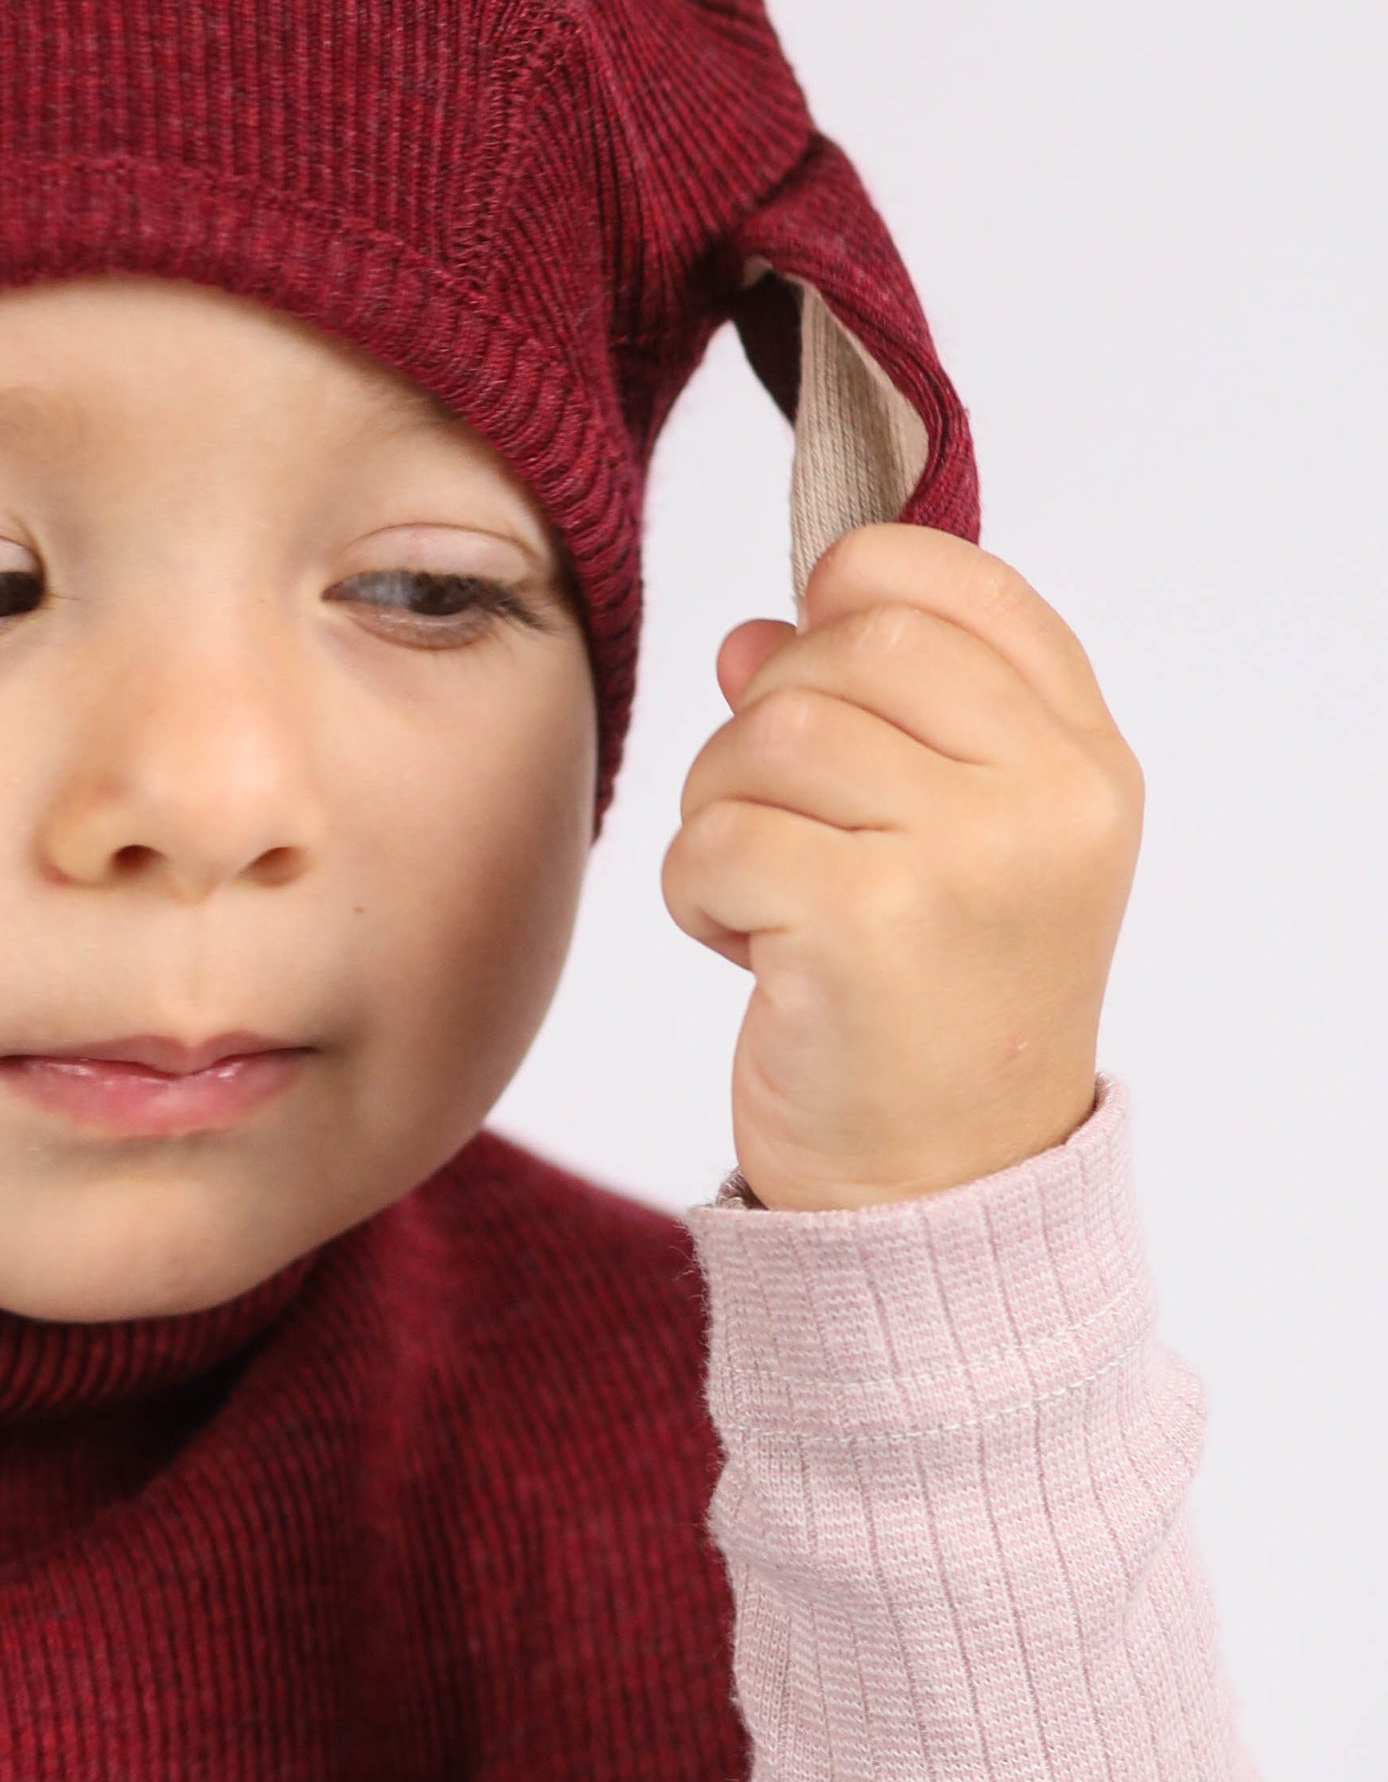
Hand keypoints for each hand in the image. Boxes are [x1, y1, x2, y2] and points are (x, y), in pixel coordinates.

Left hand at [661, 525, 1141, 1211]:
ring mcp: (967, 857)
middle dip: (768, 722)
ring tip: (765, 897)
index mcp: (1086, 764)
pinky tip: (750, 953)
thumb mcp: (947, 849)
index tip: (809, 648)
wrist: (939, 1197)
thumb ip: (874, 722)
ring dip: (722, 812)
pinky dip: (696, 893)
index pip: (966, 585)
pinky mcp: (868, 924)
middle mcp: (1049, 798)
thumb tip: (752, 633)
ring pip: (769, 734)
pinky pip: (714, 836)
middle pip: (851, 644)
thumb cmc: (929, 1017)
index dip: (857, 586)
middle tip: (777, 824)